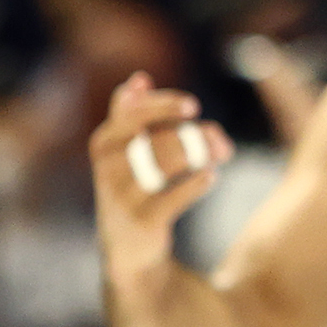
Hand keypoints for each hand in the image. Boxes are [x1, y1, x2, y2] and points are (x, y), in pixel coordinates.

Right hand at [90, 76, 230, 279]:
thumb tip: (139, 77)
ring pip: (166, 164)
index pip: (131, 116)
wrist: (128, 249)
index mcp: (104, 144)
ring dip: (201, 154)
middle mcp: (107, 169)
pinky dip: (195, 185)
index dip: (161, 107)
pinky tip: (210, 178)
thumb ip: (131, 114)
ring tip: (221, 153)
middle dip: (194, 135)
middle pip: (156, 140)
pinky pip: (171, 198)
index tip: (193, 106)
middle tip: (217, 135)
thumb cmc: (133, 188)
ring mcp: (122, 198)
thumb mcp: (126, 150)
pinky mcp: (140, 223)